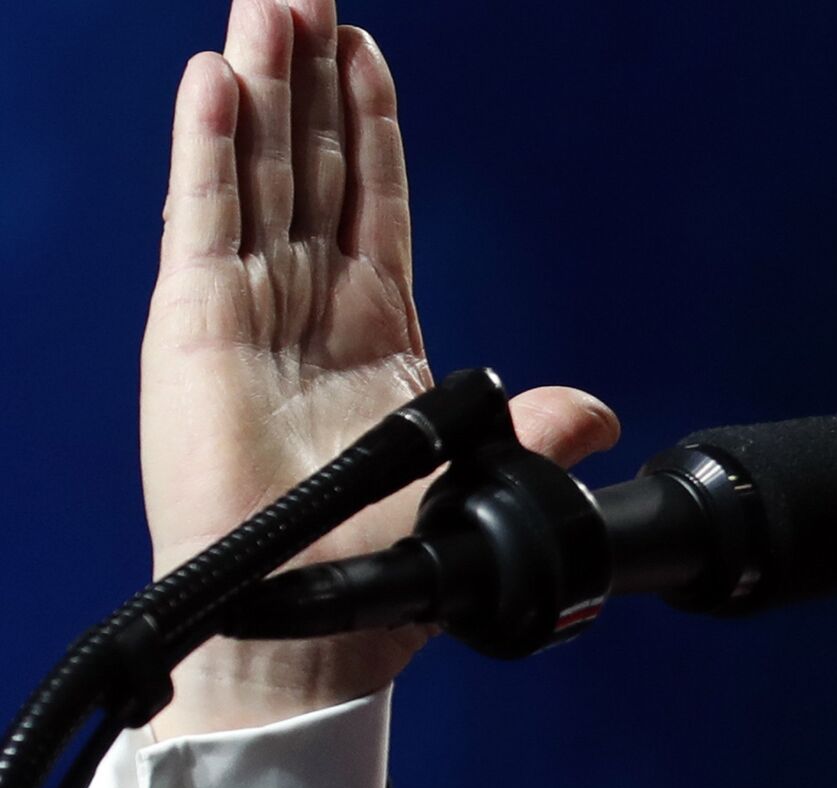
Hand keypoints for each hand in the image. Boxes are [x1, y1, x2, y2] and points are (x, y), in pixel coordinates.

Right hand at [145, 0, 618, 738]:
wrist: (313, 627)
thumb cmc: (378, 565)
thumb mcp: (480, 484)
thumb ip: (530, 432)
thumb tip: (592, 409)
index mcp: (375, 328)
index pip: (373, 199)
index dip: (369, 124)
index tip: (369, 51)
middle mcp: (308, 305)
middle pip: (309, 164)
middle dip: (309, 76)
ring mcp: (247, 310)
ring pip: (257, 173)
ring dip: (262, 88)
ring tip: (269, 5)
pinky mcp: (195, 330)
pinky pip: (205, 222)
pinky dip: (209, 150)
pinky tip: (216, 83)